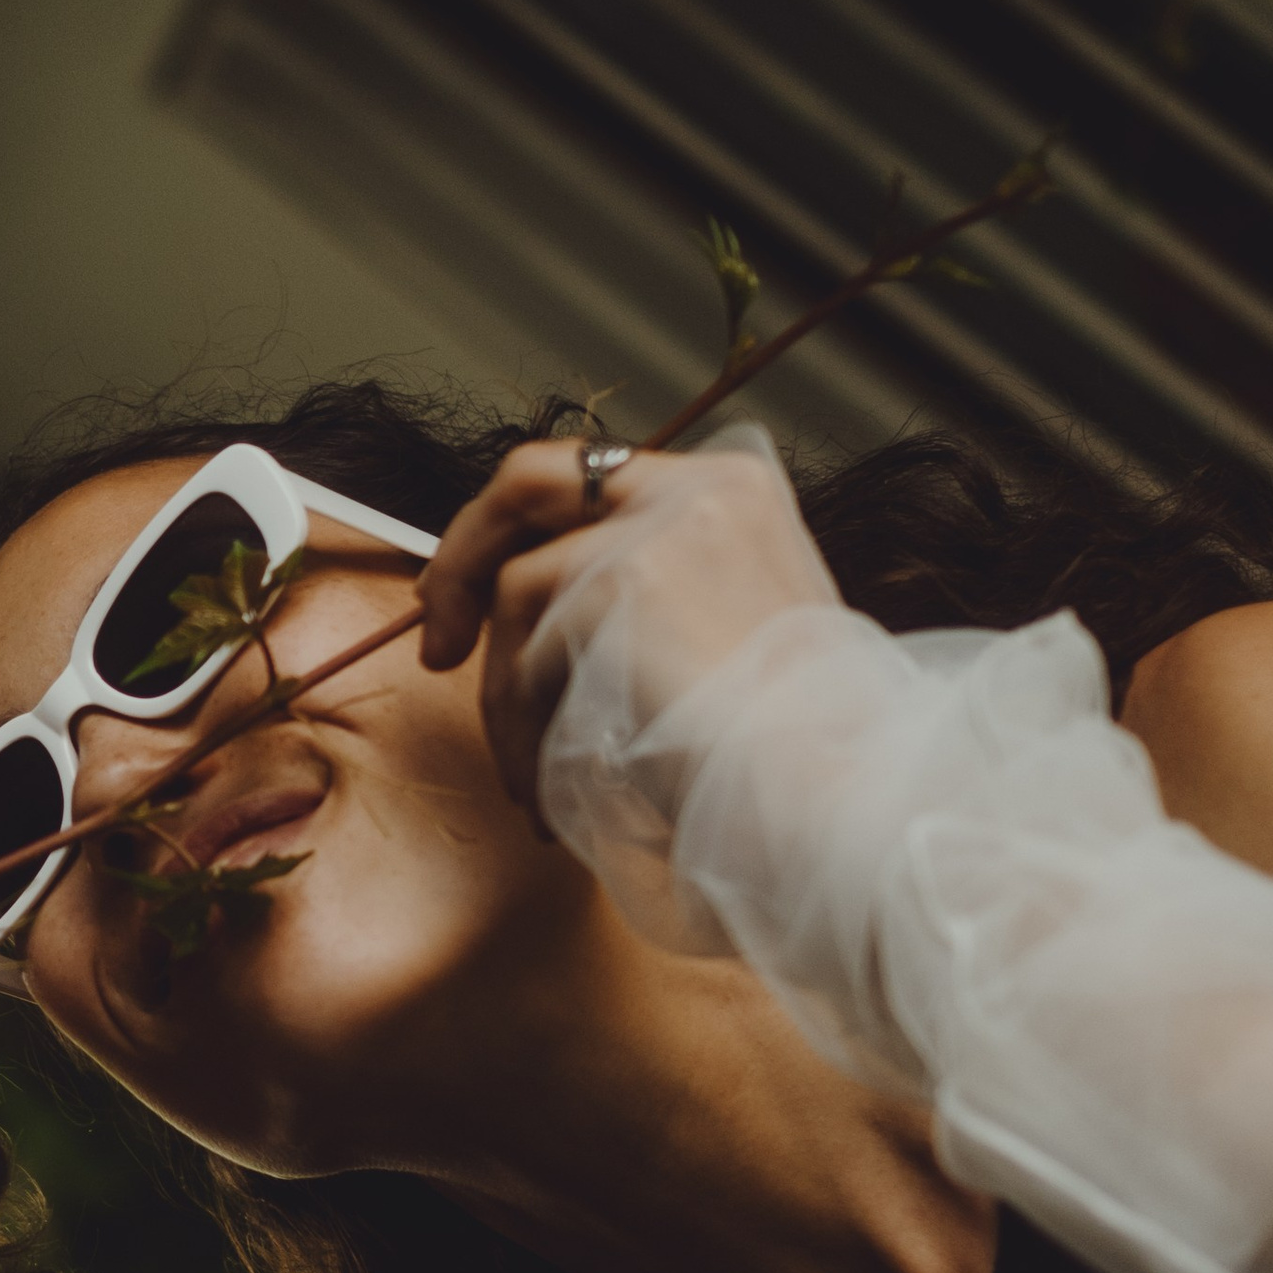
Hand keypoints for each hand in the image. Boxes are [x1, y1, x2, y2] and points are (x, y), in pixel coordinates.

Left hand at [418, 430, 840, 812]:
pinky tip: (544, 784)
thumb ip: (665, 604)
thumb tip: (556, 632)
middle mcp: (695, 489)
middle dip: (463, 558)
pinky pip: (520, 654)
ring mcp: (653, 528)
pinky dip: (517, 727)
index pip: (596, 479)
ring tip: (532, 780)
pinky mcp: (613, 582)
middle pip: (529, 481)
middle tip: (438, 641)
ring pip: (516, 593)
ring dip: (506, 698)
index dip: (524, 532)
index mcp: (736, 494)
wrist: (834, 793)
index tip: (484, 597)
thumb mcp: (742, 643)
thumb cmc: (803, 755)